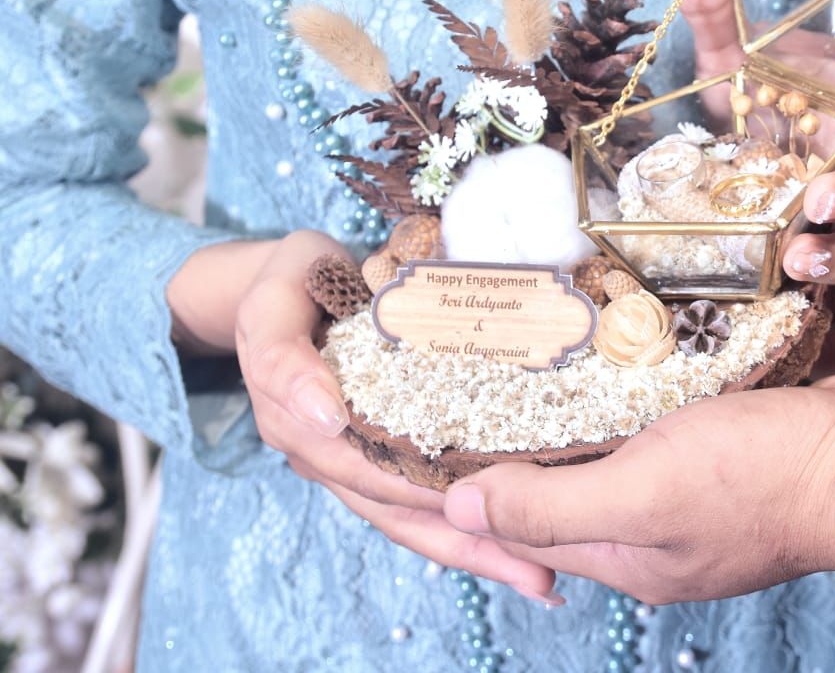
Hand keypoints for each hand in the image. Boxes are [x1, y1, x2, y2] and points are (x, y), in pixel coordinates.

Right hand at [167, 230, 561, 602]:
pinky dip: (464, 524)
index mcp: (300, 425)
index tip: (491, 512)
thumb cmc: (283, 284)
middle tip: (537, 569)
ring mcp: (351, 459)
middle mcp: (326, 454)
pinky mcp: (376, 452)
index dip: (430, 496)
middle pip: (402, 511)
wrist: (277, 281)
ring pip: (413, 518)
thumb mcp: (271, 305)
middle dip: (470, 540)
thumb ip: (282, 357)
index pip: (374, 473)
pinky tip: (518, 545)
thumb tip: (325, 416)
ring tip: (539, 577)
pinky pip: (418, 500)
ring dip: (474, 548)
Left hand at [442, 372, 834, 603]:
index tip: (405, 448)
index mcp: (619, 553)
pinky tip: (600, 365)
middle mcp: (645, 531)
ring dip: (557, 423)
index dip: (454, 494)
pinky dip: (615, 403)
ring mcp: (685, 492)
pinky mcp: (717, 449)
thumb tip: (456, 504)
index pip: (511, 528)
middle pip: (549, 495)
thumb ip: (551, 504)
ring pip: (598, 457)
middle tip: (449, 393)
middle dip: (499, 454)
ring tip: (510, 371)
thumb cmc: (762, 478)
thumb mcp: (645, 492)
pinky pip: (645, 430)